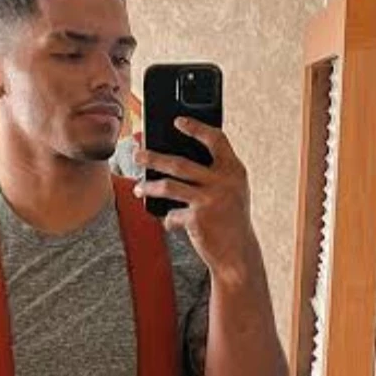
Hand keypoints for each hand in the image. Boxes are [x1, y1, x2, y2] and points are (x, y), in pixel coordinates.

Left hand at [133, 118, 255, 281]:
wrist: (238, 255)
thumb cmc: (231, 221)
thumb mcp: (232, 192)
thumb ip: (213, 174)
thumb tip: (175, 159)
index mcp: (234, 171)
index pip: (216, 139)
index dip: (196, 127)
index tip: (178, 121)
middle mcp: (223, 182)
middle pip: (180, 163)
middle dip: (154, 157)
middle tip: (137, 154)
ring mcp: (209, 200)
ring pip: (169, 186)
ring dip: (149, 187)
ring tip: (138, 188)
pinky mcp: (197, 219)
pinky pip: (173, 215)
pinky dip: (169, 220)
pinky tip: (170, 222)